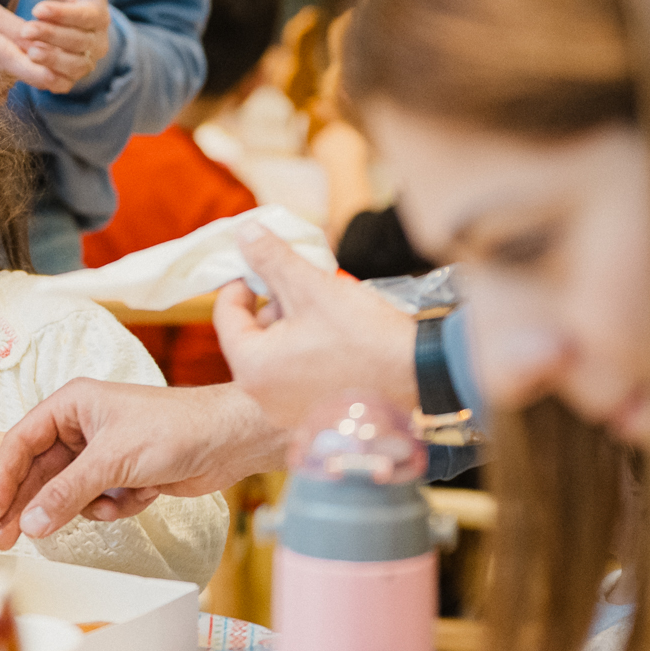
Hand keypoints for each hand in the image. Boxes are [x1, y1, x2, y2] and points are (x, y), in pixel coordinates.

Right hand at [0, 380, 284, 549]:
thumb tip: (30, 523)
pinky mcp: (123, 475)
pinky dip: (117, 506)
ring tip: (110, 505)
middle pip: (41, 473)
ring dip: (89, 506)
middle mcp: (83, 426)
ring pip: (71, 493)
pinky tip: (143, 494)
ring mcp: (103, 452)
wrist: (228, 440)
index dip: (3, 477)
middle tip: (7, 539)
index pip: (22, 442)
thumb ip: (66, 493)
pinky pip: (99, 502)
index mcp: (72, 405)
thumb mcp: (111, 461)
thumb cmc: (172, 428)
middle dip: (34, 505)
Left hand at [23, 0, 123, 91]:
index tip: (38, 8)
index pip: (84, 17)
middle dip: (50, 35)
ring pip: (73, 65)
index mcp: (99, 16)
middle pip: (77, 41)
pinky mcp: (72, 78)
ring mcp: (87, 62)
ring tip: (31, 51)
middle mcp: (97, 43)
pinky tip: (36, 72)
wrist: (66, 23)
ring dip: (52, 59)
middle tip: (26, 30)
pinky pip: (65, 83)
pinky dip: (52, 80)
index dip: (61, 14)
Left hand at [212, 222, 418, 426]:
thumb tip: (245, 233)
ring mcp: (289, 413)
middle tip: (303, 284)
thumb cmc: (365, 335)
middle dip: (273, 304)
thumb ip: (272, 258)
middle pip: (253, 336)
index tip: (261, 264)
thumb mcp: (312, 287)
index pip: (227, 315)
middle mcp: (264, 398)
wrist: (422, 377)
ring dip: (293, 325)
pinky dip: (308, 350)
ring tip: (325, 307)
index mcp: (254, 368)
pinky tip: (336, 334)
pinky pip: (297, 374)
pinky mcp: (315, 418)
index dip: (241, 282)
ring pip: (276, 354)